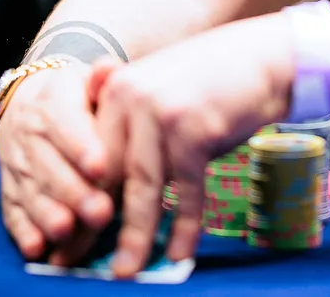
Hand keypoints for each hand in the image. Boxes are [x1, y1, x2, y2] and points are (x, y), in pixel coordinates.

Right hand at [0, 61, 115, 265]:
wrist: (33, 97)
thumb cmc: (79, 94)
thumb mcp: (90, 79)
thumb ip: (102, 79)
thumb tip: (108, 67)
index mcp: (51, 100)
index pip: (64, 123)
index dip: (81, 146)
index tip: (101, 166)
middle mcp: (28, 131)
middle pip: (49, 164)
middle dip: (73, 191)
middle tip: (100, 212)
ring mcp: (15, 161)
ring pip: (30, 190)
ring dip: (48, 214)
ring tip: (67, 232)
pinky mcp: (8, 186)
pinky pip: (11, 209)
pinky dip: (22, 230)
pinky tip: (36, 247)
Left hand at [89, 14, 294, 276]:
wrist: (265, 58)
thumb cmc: (212, 84)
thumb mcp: (161, 96)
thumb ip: (130, 130)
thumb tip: (104, 190)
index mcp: (115, 90)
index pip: (86, 155)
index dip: (73, 200)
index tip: (63, 237)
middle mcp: (131, 97)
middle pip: (107, 174)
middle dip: (91, 225)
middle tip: (72, 263)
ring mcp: (164, 112)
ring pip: (143, 186)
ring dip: (134, 235)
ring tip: (125, 271)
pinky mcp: (197, 129)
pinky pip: (187, 188)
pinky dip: (183, 225)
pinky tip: (178, 253)